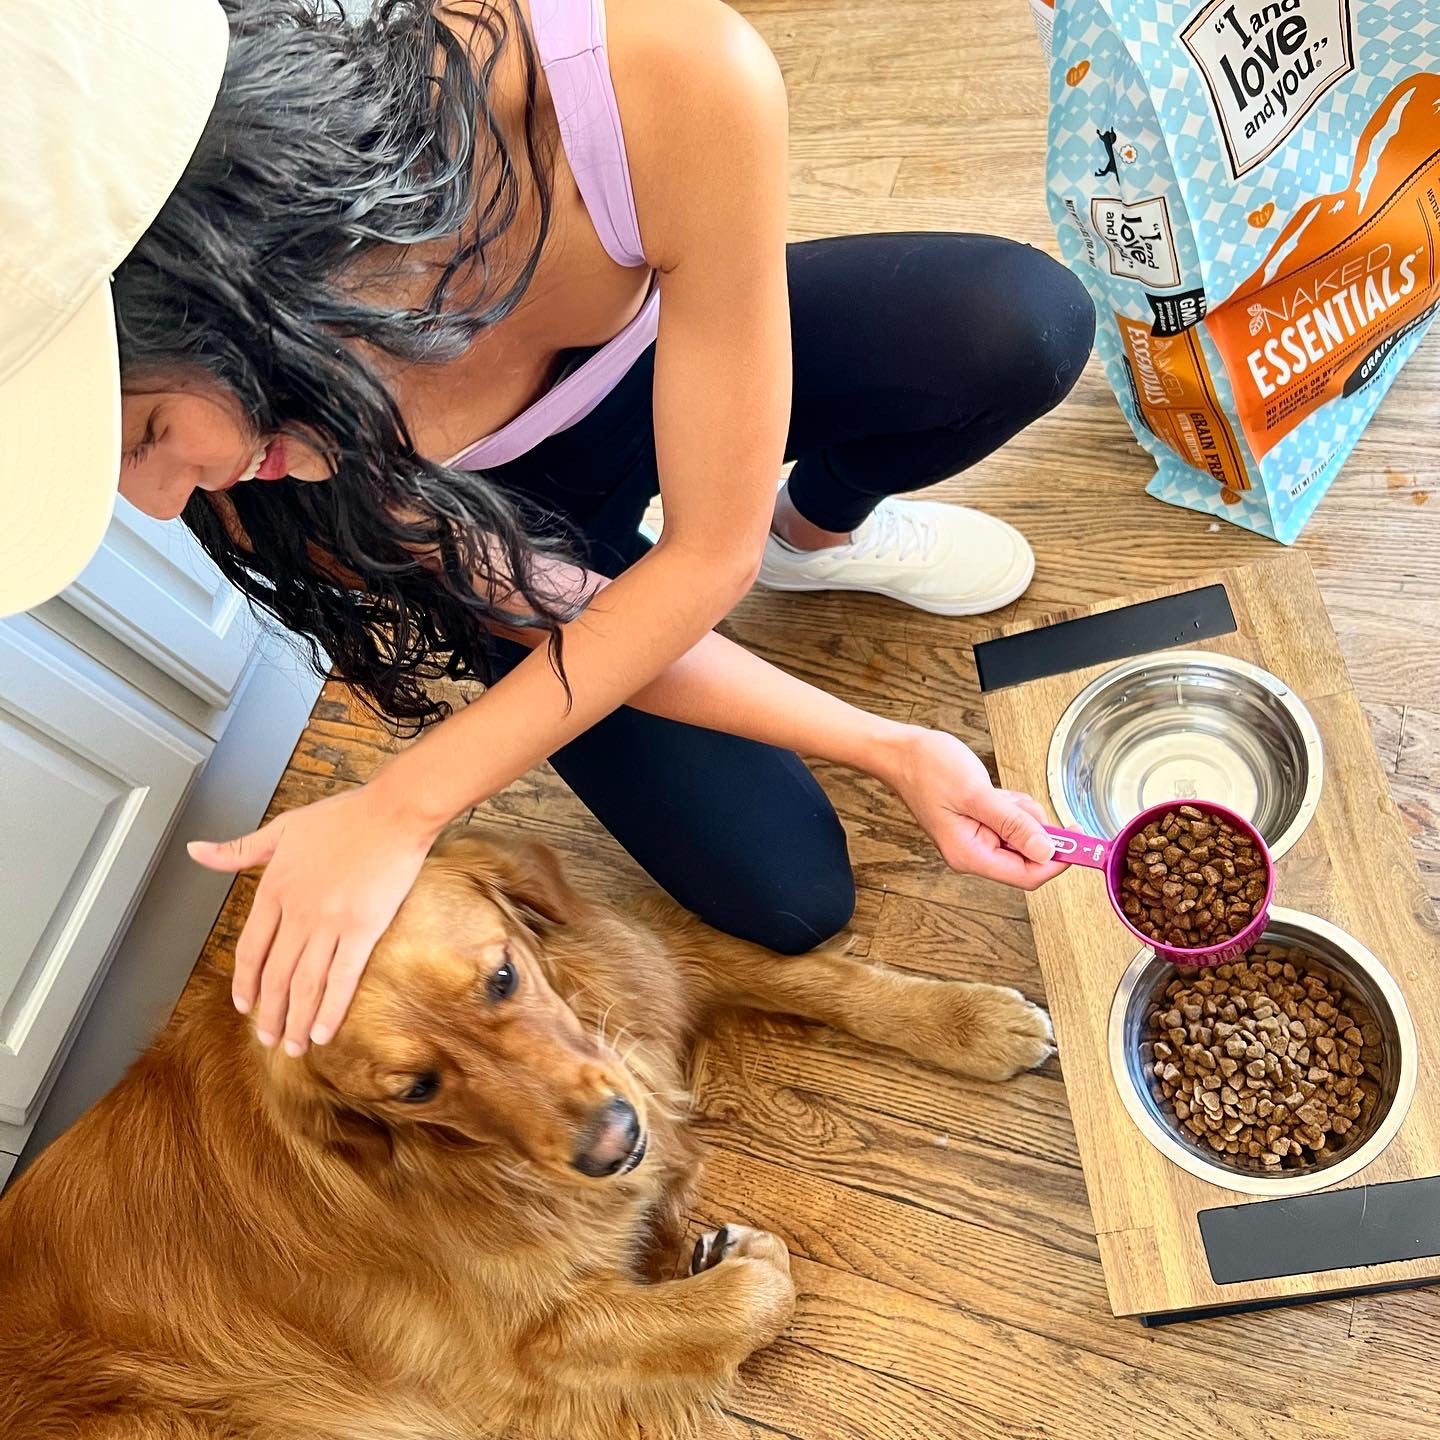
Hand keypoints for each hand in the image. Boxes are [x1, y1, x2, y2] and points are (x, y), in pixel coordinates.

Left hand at [187, 782, 439, 1054]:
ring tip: (293, 1047)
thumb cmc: (344, 815)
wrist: (393, 812)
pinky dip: (331, 1010)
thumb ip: (239, 849)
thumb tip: (195, 851)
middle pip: (276, 976)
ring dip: (296, 1021)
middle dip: (270, 1014)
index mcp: (275, 889)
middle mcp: (297, 912)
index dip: (245, 983)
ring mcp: (330, 924)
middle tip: (268, 1039)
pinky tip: (325, 1032)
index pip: (250, 950)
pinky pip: (342, 978)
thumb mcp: (283, 827)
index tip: (245, 1006)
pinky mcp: (363, 930)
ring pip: (305, 984)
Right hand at [878, 727, 1066, 889]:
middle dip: (1033, 826)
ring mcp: (977, 837)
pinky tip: (992, 791)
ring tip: (996, 793)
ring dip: (1020, 812)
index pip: (1027, 874)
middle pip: (1027, 855)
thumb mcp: (976, 795)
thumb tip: (1047, 850)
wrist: (901, 752)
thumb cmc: (927, 770)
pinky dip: (1011, 805)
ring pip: (1022, 834)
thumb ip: (1014, 824)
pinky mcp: (979, 822)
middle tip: (1017, 802)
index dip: (1057, 860)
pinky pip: (1011, 820)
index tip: (1080, 841)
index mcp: (970, 854)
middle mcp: (974, 852)